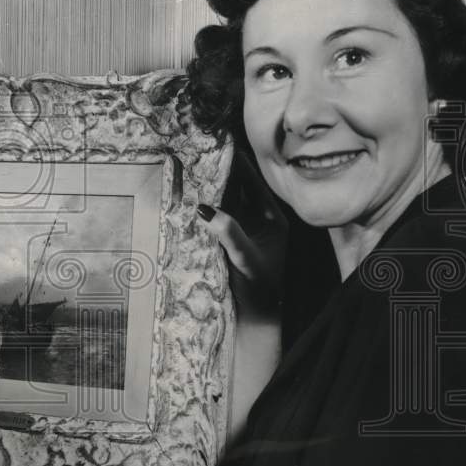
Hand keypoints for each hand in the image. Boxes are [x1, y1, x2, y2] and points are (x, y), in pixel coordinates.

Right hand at [196, 152, 287, 316]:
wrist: (255, 318)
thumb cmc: (260, 290)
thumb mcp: (247, 259)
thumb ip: (230, 233)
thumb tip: (205, 209)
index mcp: (274, 220)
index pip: (255, 185)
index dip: (240, 165)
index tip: (224, 146)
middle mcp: (259, 220)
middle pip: (239, 189)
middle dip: (222, 171)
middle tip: (203, 149)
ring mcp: (242, 229)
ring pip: (225, 201)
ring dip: (211, 186)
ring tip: (194, 164)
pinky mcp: (227, 240)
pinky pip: (215, 216)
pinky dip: (204, 205)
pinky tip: (190, 193)